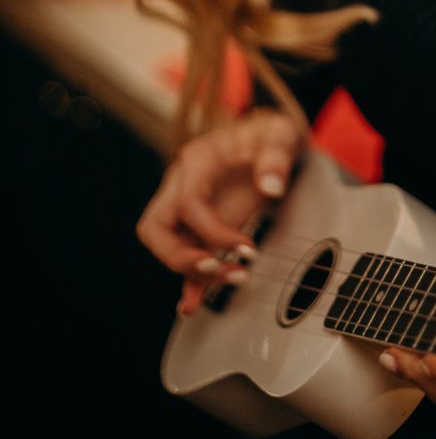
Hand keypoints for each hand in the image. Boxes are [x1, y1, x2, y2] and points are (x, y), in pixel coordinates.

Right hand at [136, 107, 305, 314]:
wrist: (268, 137)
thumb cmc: (269, 134)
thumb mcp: (278, 134)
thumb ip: (275, 157)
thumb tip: (271, 186)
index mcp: (198, 159)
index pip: (188, 202)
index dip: (213, 232)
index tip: (247, 249)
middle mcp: (182, 183)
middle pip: (155, 227)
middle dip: (180, 256)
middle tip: (218, 268)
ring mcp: (186, 206)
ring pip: (163, 245)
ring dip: (189, 271)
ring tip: (231, 279)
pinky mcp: (198, 226)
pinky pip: (183, 254)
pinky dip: (188, 281)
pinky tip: (192, 305)